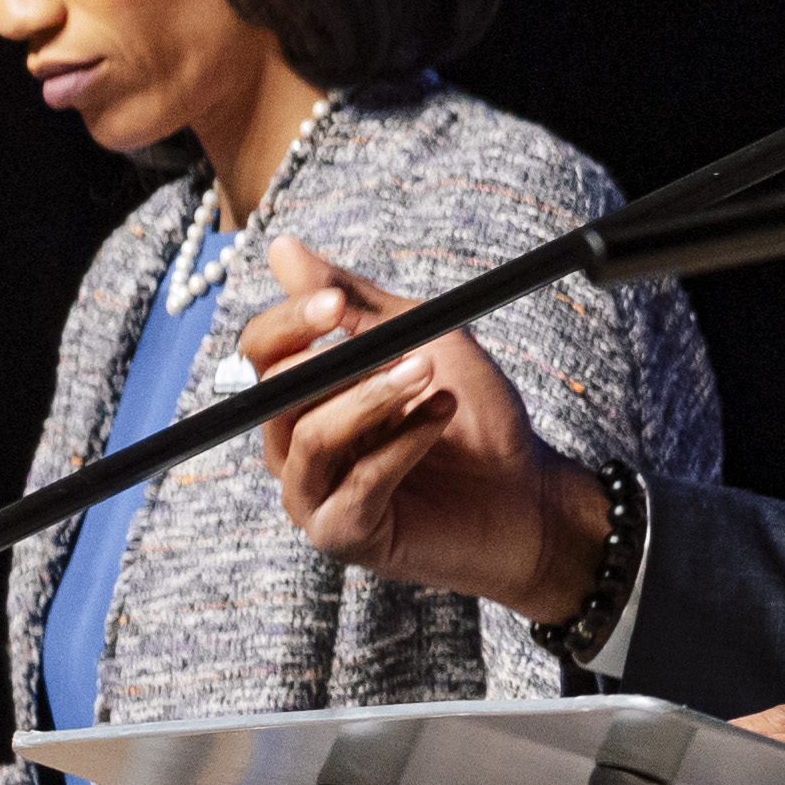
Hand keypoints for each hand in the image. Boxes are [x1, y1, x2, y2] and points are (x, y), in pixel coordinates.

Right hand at [245, 240, 601, 618]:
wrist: (526, 489)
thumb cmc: (472, 413)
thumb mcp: (422, 336)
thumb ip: (354, 301)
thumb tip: (283, 248)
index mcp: (302, 399)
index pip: (258, 355)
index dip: (288, 323)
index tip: (334, 302)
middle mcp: (293, 448)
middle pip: (273, 395)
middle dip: (336, 362)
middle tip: (402, 345)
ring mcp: (313, 497)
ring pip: (310, 438)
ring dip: (374, 399)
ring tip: (429, 376)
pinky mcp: (344, 536)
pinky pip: (356, 486)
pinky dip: (402, 444)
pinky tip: (442, 416)